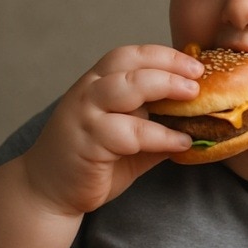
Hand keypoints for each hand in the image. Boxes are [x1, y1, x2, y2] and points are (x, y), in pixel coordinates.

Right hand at [21, 44, 203, 214]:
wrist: (48, 191)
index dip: (164, 56)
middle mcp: (87, 92)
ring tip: (193, 97)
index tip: (195, 64)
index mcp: (96, 84)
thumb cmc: (90, 161)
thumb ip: (156, 127)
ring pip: (126, 89)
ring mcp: (84, 115)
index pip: (130, 56)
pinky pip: (130, 132)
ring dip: (164, 88)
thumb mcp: (129, 139)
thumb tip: (200, 122)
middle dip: (168, 66)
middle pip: (129, 65)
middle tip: (199, 77)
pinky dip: (160, 135)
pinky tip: (182, 143)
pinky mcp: (87, 142)